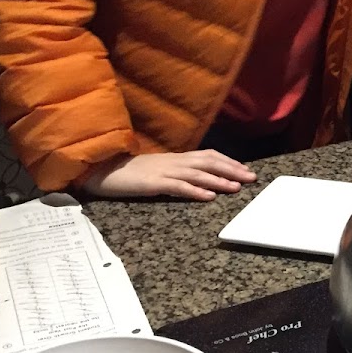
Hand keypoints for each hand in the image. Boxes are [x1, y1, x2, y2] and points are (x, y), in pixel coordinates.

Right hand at [81, 151, 256, 200]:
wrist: (100, 169)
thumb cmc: (129, 172)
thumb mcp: (158, 169)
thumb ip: (177, 171)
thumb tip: (198, 177)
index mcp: (176, 158)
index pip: (208, 155)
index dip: (228, 161)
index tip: (245, 169)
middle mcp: (174, 162)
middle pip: (209, 162)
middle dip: (232, 170)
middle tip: (251, 177)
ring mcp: (163, 171)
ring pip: (198, 174)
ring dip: (219, 181)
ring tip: (237, 187)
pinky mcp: (153, 183)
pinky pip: (177, 186)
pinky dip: (195, 191)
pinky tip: (208, 197)